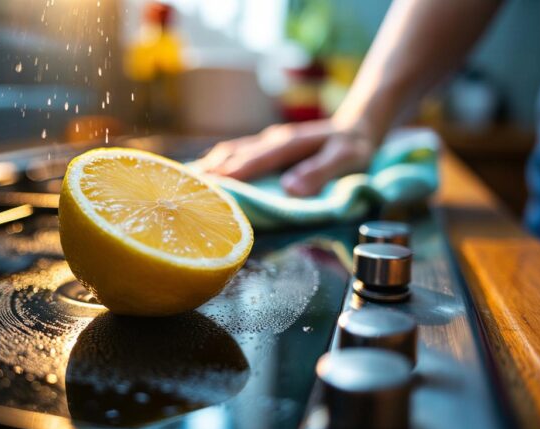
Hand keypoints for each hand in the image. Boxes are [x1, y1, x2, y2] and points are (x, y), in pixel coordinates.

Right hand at [195, 120, 375, 195]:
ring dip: (209, 167)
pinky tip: (204, 174)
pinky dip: (217, 163)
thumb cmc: (353, 147)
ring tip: (184, 183)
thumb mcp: (347, 159)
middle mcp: (272, 139)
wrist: (357, 126)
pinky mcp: (266, 146)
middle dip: (209, 171)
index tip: (209, 186)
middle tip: (182, 188)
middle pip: (234, 154)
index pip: (255, 160)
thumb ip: (320, 173)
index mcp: (288, 143)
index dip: (232, 173)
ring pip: (230, 151)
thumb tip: (289, 189)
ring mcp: (267, 141)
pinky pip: (236, 153)